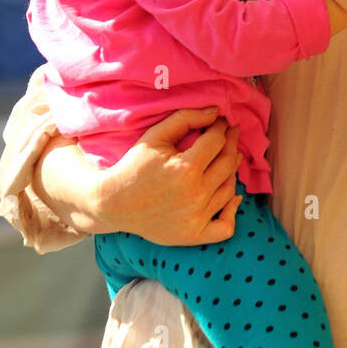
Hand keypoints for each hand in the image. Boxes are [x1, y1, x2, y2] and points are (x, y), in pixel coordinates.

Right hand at [95, 108, 242, 245]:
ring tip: (227, 157)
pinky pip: (226, 226)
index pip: (217, 141)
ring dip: (232, 170)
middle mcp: (196, 195)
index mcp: (186, 169)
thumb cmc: (134, 167)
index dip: (221, 127)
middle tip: (230, 133)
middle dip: (232, 143)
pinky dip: (232, 211)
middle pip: (228, 163)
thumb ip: (186, 118)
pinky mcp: (193, 235)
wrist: (113, 204)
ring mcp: (196, 217)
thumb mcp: (155, 136)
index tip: (219, 122)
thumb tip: (216, 112)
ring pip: (229, 189)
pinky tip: (232, 196)